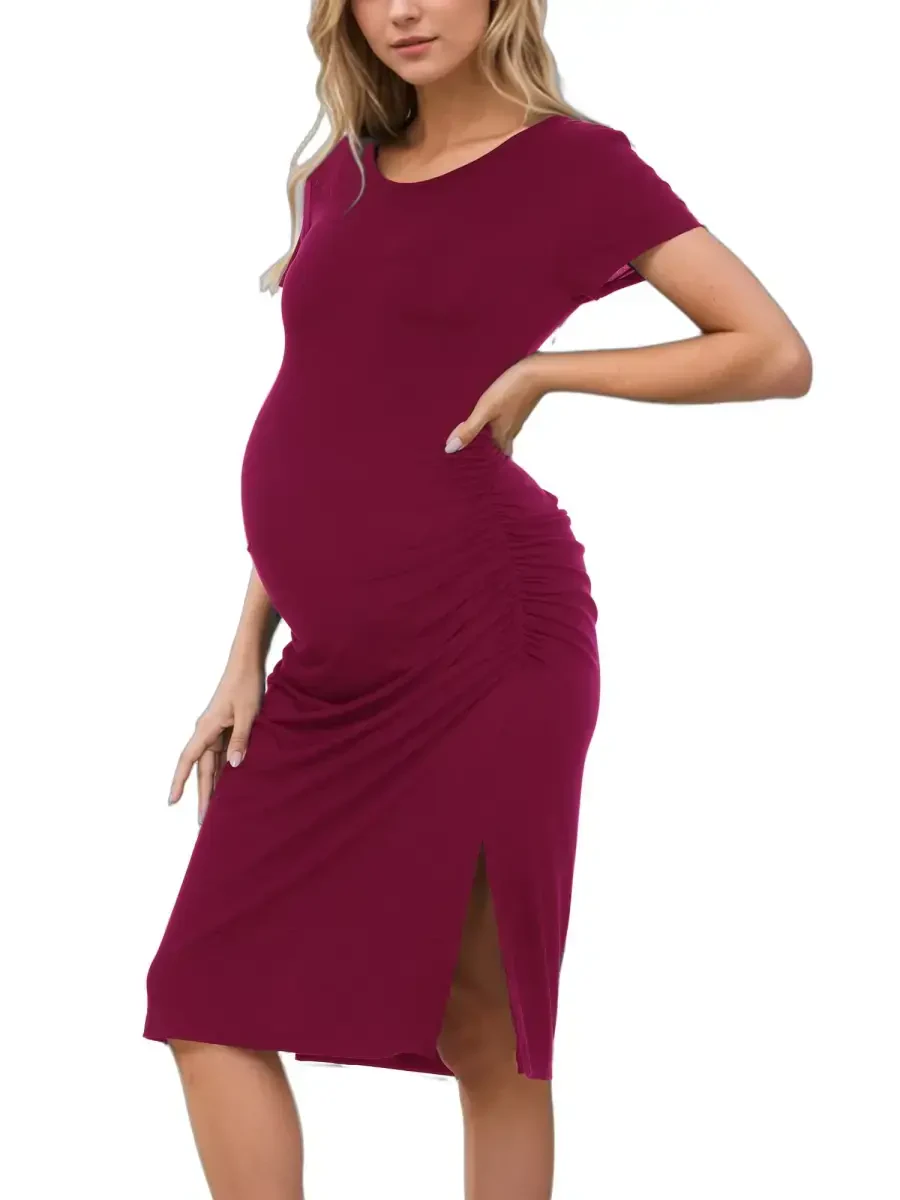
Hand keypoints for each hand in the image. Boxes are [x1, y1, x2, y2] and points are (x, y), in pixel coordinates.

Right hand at [167, 661, 264, 823]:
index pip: (188, 759)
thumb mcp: (248, 714)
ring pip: (212, 763)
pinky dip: (223, 771)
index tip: (171, 800)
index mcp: (206, 728)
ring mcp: (215, 730)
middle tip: (203, 820)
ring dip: (213, 784)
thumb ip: (241, 739)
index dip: (179, 780)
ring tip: (215, 810)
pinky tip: (228, 786)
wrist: (246, 664)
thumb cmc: (246, 686)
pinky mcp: (224, 728)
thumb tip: (234, 766)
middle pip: (201, 768)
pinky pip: (221, 754)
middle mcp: (206, 731)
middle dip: (202, 793)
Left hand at [444, 355, 544, 456]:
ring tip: (477, 439)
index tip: (475, 467)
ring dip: (492, 439)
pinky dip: (498, 425)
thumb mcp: (485, 410)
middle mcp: (510, 431)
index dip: (487, 463)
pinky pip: (507, 422)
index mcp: (502, 435)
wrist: (536, 373)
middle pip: (500, 448)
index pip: (496, 457)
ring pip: (503, 435)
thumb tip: (451, 448)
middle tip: (475, 456)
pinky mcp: (518, 408)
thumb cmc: (510, 390)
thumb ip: (469, 429)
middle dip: (490, 453)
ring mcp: (516, 419)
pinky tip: (490, 417)